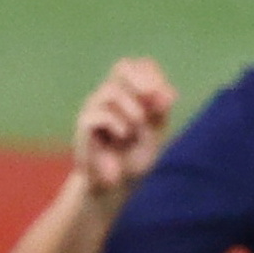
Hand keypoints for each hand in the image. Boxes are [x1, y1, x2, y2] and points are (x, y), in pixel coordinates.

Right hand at [73, 58, 176, 197]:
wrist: (116, 186)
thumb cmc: (134, 158)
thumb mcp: (155, 133)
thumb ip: (160, 113)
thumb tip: (169, 94)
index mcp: (130, 93)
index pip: (140, 66)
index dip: (154, 76)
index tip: (168, 100)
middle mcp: (111, 95)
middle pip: (122, 66)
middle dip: (141, 80)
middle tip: (152, 97)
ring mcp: (95, 107)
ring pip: (111, 90)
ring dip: (131, 108)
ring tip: (136, 126)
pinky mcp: (84, 124)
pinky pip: (101, 114)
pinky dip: (117, 124)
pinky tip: (122, 136)